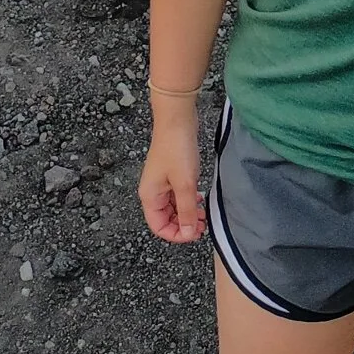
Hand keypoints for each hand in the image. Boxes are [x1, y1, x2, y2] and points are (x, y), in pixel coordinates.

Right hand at [137, 116, 206, 243]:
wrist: (177, 119)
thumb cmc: (177, 149)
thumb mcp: (185, 184)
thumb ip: (187, 211)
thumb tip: (189, 233)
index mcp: (150, 197)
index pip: (159, 227)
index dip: (176, 235)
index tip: (195, 234)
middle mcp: (152, 192)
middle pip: (165, 219)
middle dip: (184, 224)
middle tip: (203, 225)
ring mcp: (161, 182)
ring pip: (173, 207)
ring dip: (187, 213)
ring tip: (204, 213)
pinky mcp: (171, 173)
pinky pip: (178, 195)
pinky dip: (188, 200)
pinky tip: (200, 198)